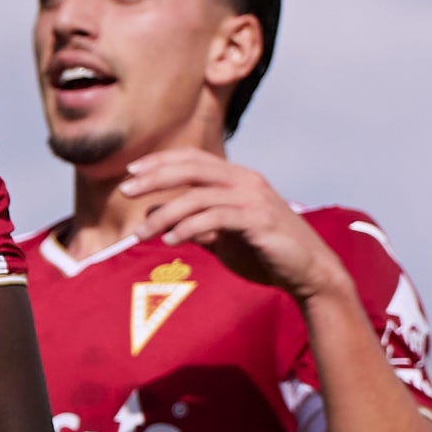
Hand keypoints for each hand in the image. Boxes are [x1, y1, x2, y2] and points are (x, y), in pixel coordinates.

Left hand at [113, 152, 338, 302]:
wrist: (307, 273)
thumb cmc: (264, 253)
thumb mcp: (221, 236)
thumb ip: (192, 223)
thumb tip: (155, 215)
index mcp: (237, 179)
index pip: (193, 159)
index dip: (161, 161)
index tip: (131, 172)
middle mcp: (246, 181)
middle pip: (193, 168)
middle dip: (155, 177)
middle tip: (125, 190)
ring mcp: (254, 199)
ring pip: (199, 196)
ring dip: (164, 214)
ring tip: (141, 233)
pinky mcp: (259, 221)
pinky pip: (216, 217)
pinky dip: (189, 227)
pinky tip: (172, 240)